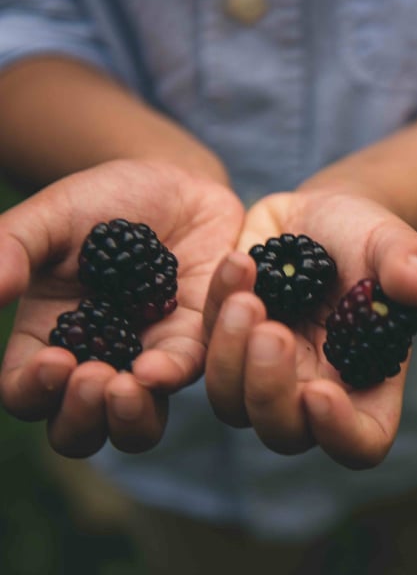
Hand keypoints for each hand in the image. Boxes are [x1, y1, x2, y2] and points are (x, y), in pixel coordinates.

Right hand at [0, 160, 243, 455]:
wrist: (175, 185)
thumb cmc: (104, 202)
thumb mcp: (52, 217)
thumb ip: (12, 247)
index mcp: (46, 338)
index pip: (26, 394)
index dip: (34, 391)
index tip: (55, 360)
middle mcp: (96, 360)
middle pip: (80, 431)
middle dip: (85, 418)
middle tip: (97, 376)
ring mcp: (148, 359)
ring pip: (140, 424)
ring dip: (137, 415)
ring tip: (140, 378)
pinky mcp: (196, 343)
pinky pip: (198, 366)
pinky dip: (193, 353)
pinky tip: (195, 318)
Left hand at [204, 191, 416, 468]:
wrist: (320, 217)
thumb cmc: (366, 239)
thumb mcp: (392, 242)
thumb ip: (409, 262)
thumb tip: (416, 285)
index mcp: (366, 385)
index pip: (360, 443)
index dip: (339, 433)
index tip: (320, 392)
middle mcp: (313, 391)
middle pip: (283, 432)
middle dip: (269, 389)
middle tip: (271, 332)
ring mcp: (264, 374)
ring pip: (231, 402)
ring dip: (230, 356)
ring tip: (246, 296)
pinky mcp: (226, 345)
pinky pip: (204, 348)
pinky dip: (215, 310)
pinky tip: (238, 263)